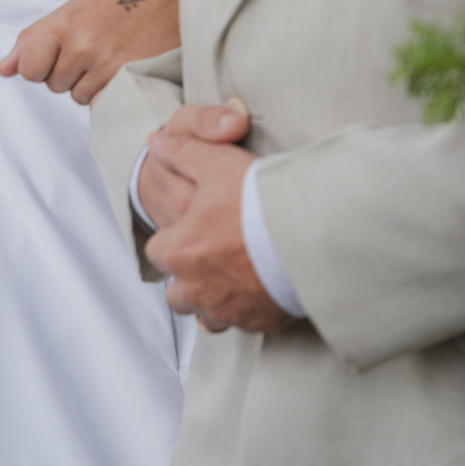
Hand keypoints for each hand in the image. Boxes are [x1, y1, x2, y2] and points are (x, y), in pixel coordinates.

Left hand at [0, 0, 178, 103]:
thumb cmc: (119, 0)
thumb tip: (0, 70)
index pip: (29, 69)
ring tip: (109, 55)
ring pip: (77, 97)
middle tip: (93, 47)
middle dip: (68, 72)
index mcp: (64, 23)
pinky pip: (101, 103)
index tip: (59, 53)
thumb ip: (33, 39)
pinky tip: (121, 68)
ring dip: (89, 84)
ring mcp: (106, 65)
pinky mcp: (127, 80)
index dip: (41, 65)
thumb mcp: (72, 9)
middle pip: (53, 85)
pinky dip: (108, 92)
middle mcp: (82, 45)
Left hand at [144, 110, 296, 334]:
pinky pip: (243, 322)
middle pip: (177, 293)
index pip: (157, 252)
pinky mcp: (258, 322)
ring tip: (236, 274)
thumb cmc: (257, 199)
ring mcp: (227, 310)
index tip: (192, 229)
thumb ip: (181, 153)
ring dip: (213, 299)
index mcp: (178, 252)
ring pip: (207, 314)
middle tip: (212, 254)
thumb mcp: (215, 162)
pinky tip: (262, 285)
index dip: (173, 238)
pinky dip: (247, 308)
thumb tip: (156, 143)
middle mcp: (196, 289)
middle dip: (188, 278)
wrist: (308, 233)